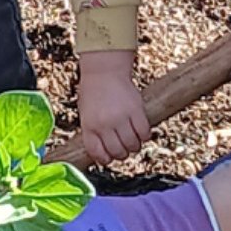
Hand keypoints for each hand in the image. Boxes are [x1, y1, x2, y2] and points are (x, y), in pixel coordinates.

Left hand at [77, 49, 150, 165]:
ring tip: (133, 139)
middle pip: (118, 152)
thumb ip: (92, 133)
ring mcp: (120, 118)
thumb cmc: (94, 92)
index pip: (97, 153)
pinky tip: (141, 131)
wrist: (104, 71)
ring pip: (132, 145)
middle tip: (124, 148)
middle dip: (122, 154)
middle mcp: (104, 124)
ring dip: (134, 146)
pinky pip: (144, 133)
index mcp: (89, 126)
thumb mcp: (85, 114)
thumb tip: (103, 153)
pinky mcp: (136, 111)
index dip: (105, 159)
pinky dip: (144, 136)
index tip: (109, 157)